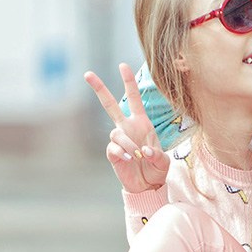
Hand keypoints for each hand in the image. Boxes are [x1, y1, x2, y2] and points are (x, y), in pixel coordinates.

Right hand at [86, 63, 169, 192]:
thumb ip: (157, 155)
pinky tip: (129, 159)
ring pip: (116, 133)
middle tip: (87, 74)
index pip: (133, 98)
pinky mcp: (113, 154)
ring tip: (138, 156)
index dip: (128, 82)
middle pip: (109, 105)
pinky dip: (121, 152)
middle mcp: (127, 128)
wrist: (148, 185)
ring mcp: (118, 140)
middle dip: (99, 89)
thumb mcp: (164, 161)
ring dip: (128, 143)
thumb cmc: (157, 169)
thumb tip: (145, 152)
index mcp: (142, 123)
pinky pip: (113, 148)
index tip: (122, 65)